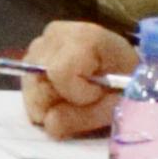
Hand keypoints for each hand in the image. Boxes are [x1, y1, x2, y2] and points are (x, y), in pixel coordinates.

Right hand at [18, 19, 136, 137]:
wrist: (129, 71)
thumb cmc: (129, 84)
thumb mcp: (116, 105)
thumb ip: (82, 116)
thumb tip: (48, 124)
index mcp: (83, 37)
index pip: (59, 72)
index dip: (76, 94)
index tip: (99, 95)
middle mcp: (55, 34)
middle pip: (38, 80)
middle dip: (58, 102)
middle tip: (87, 101)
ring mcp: (40, 43)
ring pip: (29, 86)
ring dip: (49, 102)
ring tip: (77, 98)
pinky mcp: (33, 54)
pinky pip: (28, 86)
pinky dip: (44, 98)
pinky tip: (65, 95)